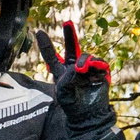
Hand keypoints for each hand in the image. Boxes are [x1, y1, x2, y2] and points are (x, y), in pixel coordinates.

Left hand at [35, 22, 116, 139]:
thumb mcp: (63, 92)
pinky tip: (93, 68)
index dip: (46, 44)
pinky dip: (96, 64)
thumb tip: (79, 66)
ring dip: (84, 61)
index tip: (39, 32)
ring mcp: (88, 69)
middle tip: (67, 23)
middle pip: (72, 47)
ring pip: (85, 56)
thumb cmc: (73, 105)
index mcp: (61, 71)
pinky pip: (99, 63)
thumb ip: (68, 77)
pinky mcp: (100, 73)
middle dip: (69, 34)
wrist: (88, 116)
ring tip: (81, 69)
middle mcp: (74, 67)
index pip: (52, 56)